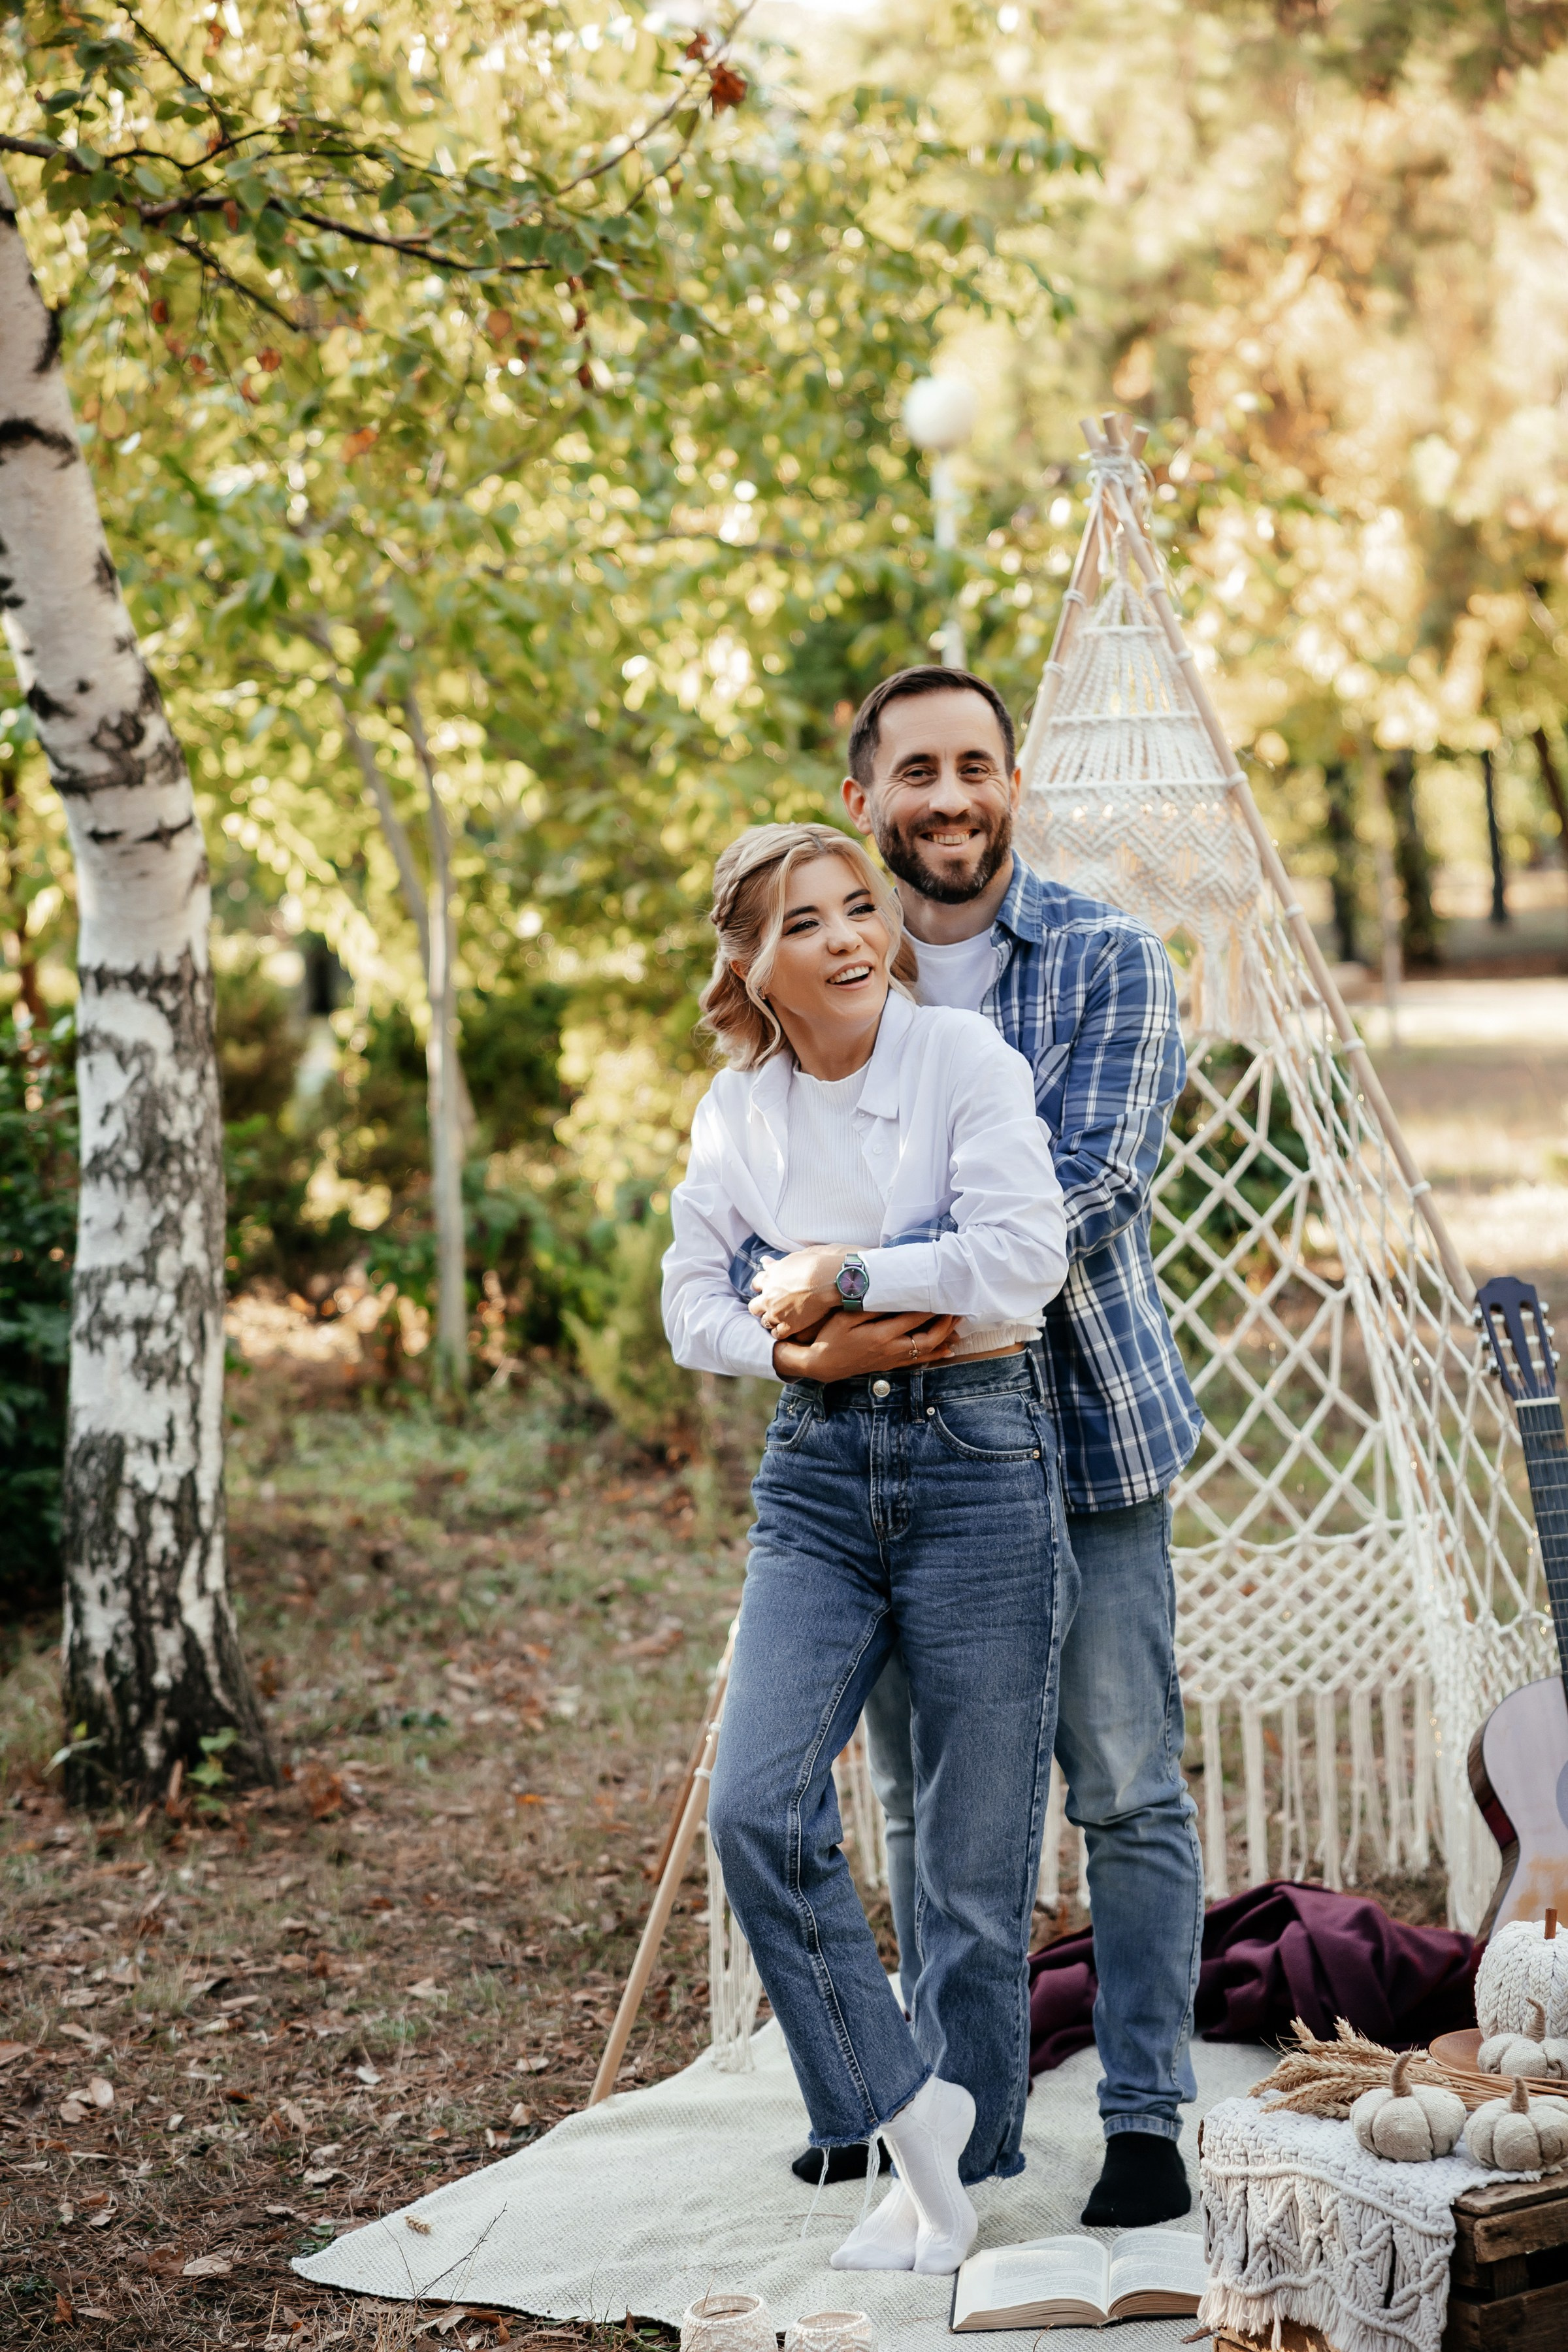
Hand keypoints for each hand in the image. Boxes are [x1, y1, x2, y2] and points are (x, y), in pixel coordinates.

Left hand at [749, 1245, 852, 1338]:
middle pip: (754, 1307)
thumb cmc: (811, 1265)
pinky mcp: (789, 1325)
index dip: (759, 1287)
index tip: (765, 1289)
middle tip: (769, 1308)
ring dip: (770, 1321)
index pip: (755, 1284)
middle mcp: (768, 1297)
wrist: (826, 1279)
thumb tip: (764, 1261)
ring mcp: (777, 1313)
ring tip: (779, 1320)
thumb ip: (775, 1264)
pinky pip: (777, 1334)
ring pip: (765, 1322)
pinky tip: (786, 1330)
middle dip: (760, 1307)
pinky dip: (780, 1332)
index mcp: (768, 1278)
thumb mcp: (790, 1260)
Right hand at [772, 1311, 959, 1384]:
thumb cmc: (831, 1336)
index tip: (943, 1295)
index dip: (931, 1307)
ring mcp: (891, 1359)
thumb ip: (869, 1307)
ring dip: (944, 1337)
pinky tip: (947, 1350)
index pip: (914, 1318)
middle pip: (927, 1337)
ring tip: (958, 1326)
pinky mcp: (889, 1364)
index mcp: (880, 1335)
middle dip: (944, 1323)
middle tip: (957, 1310)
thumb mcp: (845, 1317)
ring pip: (926, 1350)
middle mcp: (890, 1349)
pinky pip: (918, 1361)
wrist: (822, 1364)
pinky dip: (935, 1355)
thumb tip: (889, 1294)